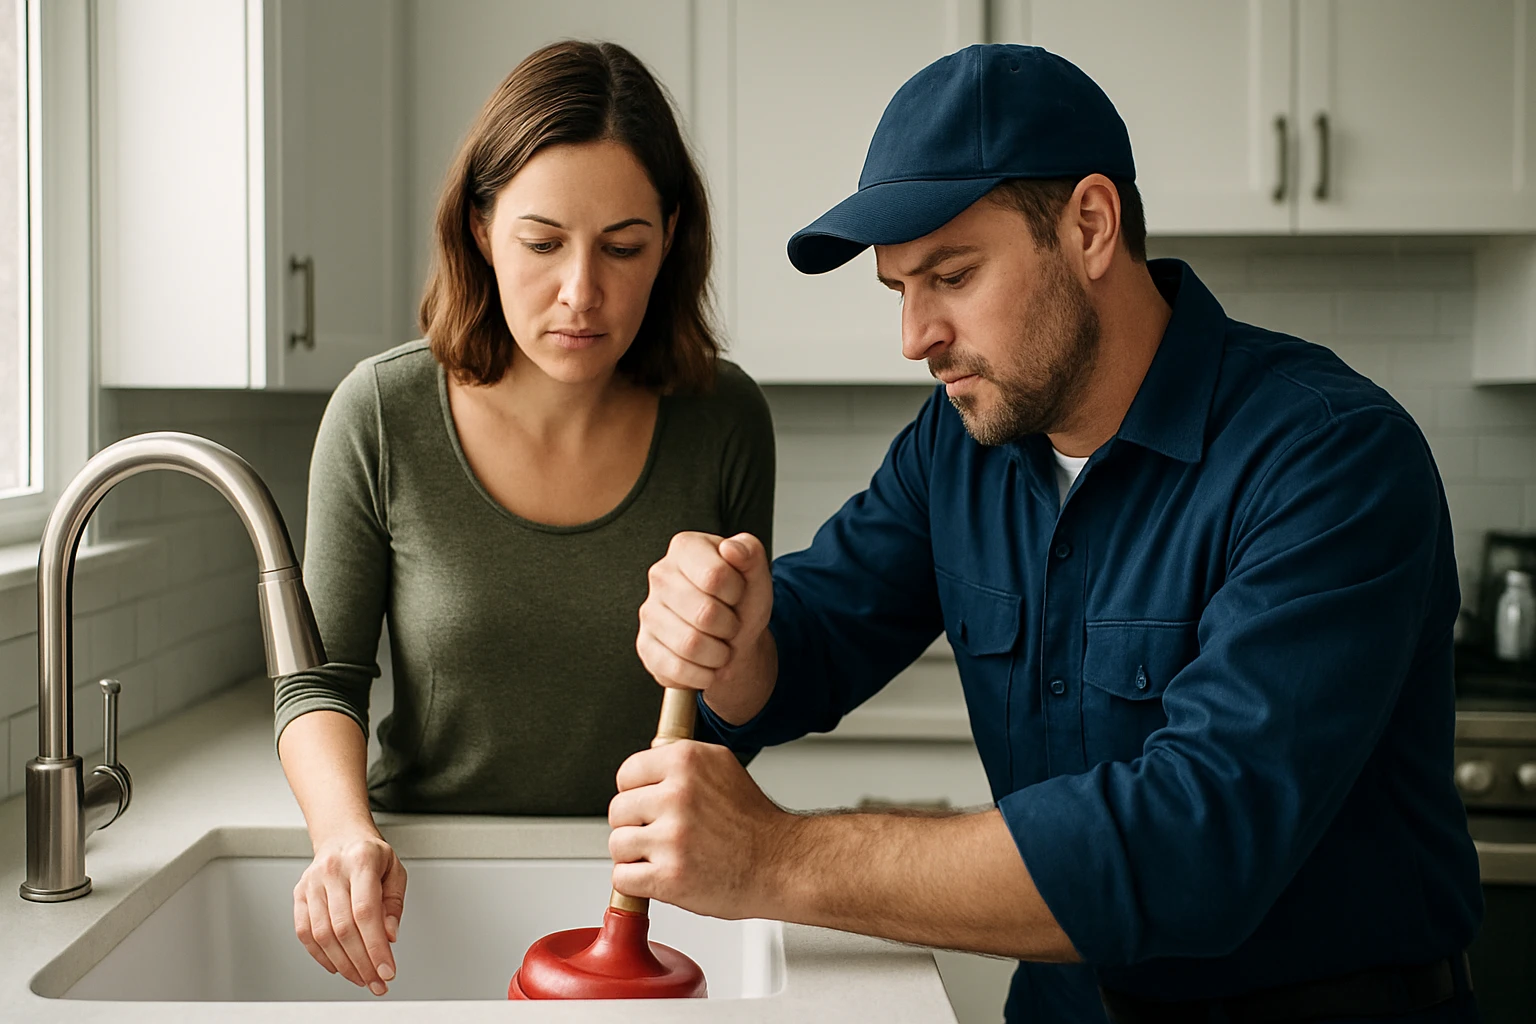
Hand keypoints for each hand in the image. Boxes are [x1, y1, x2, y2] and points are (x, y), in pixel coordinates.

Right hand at [292, 833, 406, 994]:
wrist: (341, 836)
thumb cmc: (370, 854)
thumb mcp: (395, 869)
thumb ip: (394, 903)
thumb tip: (389, 935)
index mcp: (361, 860)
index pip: (366, 911)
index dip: (376, 946)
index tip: (387, 969)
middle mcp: (332, 871)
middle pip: (343, 928)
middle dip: (362, 962)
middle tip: (377, 981)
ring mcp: (311, 884)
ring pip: (323, 934)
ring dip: (344, 964)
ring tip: (361, 978)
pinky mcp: (299, 895)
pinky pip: (305, 933)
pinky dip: (321, 956)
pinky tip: (338, 966)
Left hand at [608, 740, 792, 919]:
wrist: (780, 864)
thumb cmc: (753, 822)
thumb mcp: (722, 765)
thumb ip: (680, 760)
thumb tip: (646, 757)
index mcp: (687, 761)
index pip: (626, 774)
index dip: (636, 793)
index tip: (650, 805)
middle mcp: (678, 794)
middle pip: (618, 810)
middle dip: (635, 825)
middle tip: (662, 833)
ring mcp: (673, 837)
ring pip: (618, 845)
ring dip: (636, 856)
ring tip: (665, 855)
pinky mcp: (669, 877)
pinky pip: (624, 878)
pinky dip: (637, 883)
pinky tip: (661, 875)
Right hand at [637, 532, 774, 719]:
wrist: (733, 637)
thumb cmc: (741, 601)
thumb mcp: (756, 574)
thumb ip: (750, 553)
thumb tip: (732, 548)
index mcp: (686, 547)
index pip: (715, 576)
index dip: (737, 593)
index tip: (737, 594)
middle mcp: (660, 575)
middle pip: (705, 614)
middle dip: (730, 627)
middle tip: (731, 623)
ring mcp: (649, 612)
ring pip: (690, 645)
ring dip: (719, 654)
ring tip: (721, 644)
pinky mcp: (645, 646)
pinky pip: (677, 669)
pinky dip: (702, 673)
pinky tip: (706, 661)